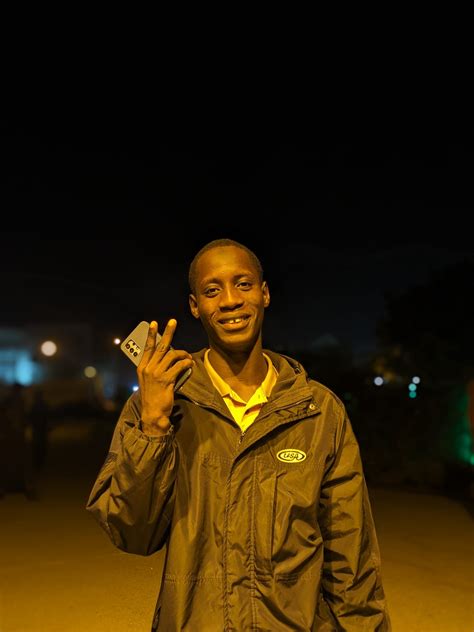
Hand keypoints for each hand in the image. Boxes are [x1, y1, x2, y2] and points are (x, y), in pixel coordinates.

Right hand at [137, 319, 192, 433]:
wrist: (153, 413)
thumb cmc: (153, 397)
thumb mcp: (149, 381)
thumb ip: (155, 369)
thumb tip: (166, 358)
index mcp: (142, 367)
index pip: (148, 347)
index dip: (152, 335)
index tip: (155, 324)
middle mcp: (148, 368)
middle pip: (160, 346)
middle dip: (167, 332)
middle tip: (173, 322)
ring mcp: (156, 373)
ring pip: (172, 355)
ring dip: (183, 354)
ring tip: (188, 356)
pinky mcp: (166, 380)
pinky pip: (179, 366)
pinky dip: (186, 363)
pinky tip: (190, 363)